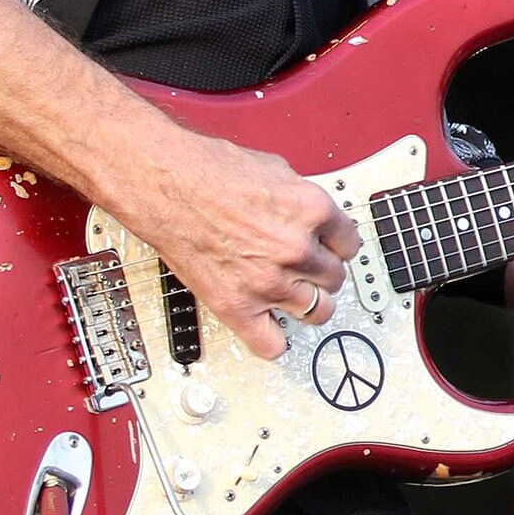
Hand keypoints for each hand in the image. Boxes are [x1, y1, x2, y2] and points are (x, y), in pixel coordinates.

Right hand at [124, 130, 357, 360]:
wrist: (163, 184)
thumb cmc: (207, 170)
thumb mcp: (275, 170)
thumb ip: (300, 200)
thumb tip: (310, 215)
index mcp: (312, 211)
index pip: (350, 244)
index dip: (338, 245)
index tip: (330, 249)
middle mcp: (296, 249)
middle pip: (335, 278)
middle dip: (322, 272)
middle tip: (306, 268)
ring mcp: (269, 282)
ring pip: (317, 311)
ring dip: (307, 303)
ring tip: (294, 295)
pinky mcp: (237, 306)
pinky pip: (272, 344)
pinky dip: (275, 340)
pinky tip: (270, 325)